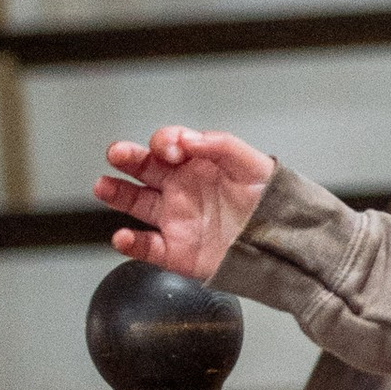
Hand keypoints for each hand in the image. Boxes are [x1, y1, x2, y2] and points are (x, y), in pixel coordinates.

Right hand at [93, 126, 274, 280]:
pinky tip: (123, 236)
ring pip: (136, 204)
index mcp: (196, 165)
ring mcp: (176, 219)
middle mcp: (181, 189)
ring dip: (117, 194)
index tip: (171, 149)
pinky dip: (130, 243)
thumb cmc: (272, 201)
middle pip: (143, 169)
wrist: (286, 244)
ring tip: (104, 186)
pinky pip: (146, 247)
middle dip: (126, 158)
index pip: (166, 145)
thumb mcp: (253, 163)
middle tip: (117, 153)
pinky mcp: (177, 251)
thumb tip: (188, 138)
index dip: (163, 142)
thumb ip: (220, 144)